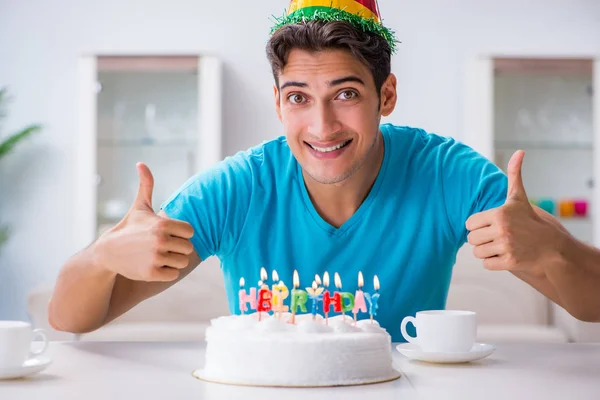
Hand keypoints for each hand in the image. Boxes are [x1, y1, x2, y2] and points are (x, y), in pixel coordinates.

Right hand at [93, 163, 194, 281]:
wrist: (107, 252)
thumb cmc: (129, 227)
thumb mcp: (139, 206)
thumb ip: (146, 185)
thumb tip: (141, 163)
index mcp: (162, 224)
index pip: (190, 232)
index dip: (181, 233)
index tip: (169, 234)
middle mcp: (160, 240)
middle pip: (188, 248)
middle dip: (178, 248)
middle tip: (163, 246)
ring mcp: (156, 258)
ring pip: (182, 262)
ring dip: (173, 261)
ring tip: (159, 255)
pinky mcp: (151, 273)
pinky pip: (173, 274)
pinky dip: (166, 272)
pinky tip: (154, 265)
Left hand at [465, 150, 560, 276]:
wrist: (550, 246)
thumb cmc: (529, 219)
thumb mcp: (519, 197)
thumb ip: (514, 174)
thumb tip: (519, 151)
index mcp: (499, 214)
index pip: (469, 224)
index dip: (477, 225)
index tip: (489, 225)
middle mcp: (502, 230)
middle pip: (471, 239)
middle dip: (481, 239)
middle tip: (495, 237)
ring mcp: (506, 247)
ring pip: (477, 252)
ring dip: (485, 251)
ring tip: (499, 245)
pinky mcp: (510, 262)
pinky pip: (486, 264)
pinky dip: (492, 262)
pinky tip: (504, 255)